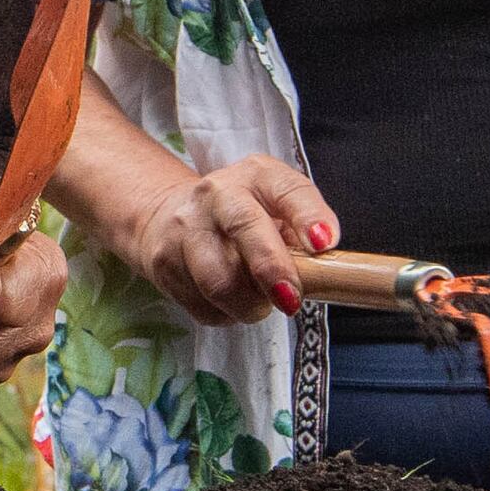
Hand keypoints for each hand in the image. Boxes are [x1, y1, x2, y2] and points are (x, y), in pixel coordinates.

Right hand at [108, 151, 332, 327]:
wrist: (170, 215)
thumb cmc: (241, 216)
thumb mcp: (277, 206)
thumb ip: (302, 229)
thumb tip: (325, 268)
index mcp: (257, 176)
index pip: (288, 189)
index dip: (308, 216)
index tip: (324, 243)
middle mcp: (218, 194)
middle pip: (245, 229)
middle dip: (272, 269)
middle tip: (291, 300)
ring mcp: (186, 227)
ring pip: (219, 281)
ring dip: (248, 305)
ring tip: (259, 303)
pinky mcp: (164, 262)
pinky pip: (202, 305)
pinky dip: (224, 314)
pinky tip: (228, 301)